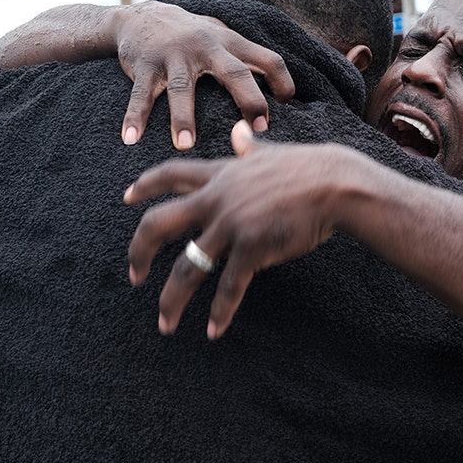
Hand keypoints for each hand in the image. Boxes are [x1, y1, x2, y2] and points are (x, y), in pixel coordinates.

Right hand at [114, 2, 295, 149]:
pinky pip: (140, 94)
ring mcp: (174, 56)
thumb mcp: (222, 37)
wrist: (139, 16)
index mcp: (229, 43)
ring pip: (181, 88)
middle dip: (249, 100)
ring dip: (182, 117)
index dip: (282, 81)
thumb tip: (284, 92)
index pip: (268, 59)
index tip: (286, 105)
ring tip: (185, 145)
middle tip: (258, 129)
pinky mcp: (145, 65)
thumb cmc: (192, 35)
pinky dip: (134, 116)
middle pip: (234, 73)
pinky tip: (130, 139)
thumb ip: (248, 57)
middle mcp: (205, 47)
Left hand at [124, 120, 358, 338]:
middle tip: (133, 275)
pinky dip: (220, 312)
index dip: (145, 185)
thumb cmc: (311, 169)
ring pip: (188, 267)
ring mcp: (231, 224)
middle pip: (158, 224)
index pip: (170, 174)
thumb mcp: (271, 153)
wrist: (336, 185)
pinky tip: (213, 331)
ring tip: (165, 323)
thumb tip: (240, 131)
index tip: (126, 197)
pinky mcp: (251, 247)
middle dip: (138, 252)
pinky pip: (228, 286)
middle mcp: (217, 199)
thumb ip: (249, 148)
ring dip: (172, 299)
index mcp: (220, 175)